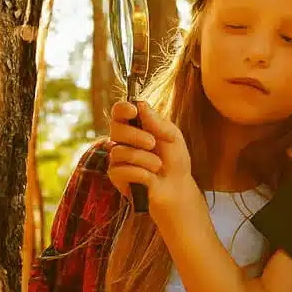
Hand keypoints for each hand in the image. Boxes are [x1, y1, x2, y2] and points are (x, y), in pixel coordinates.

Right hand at [107, 101, 196, 215]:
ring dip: (144, 159)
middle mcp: (122, 139)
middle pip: (115, 128)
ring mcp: (117, 157)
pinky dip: (141, 174)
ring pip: (119, 151)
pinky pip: (121, 170)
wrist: (176, 187)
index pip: (119, 111)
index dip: (123, 108)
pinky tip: (150, 178)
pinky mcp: (116, 175)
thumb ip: (157, 122)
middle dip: (135, 136)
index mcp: (135, 125)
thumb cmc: (174, 159)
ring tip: (158, 166)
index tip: (133, 110)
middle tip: (152, 143)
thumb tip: (140, 104)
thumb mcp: (172, 137)